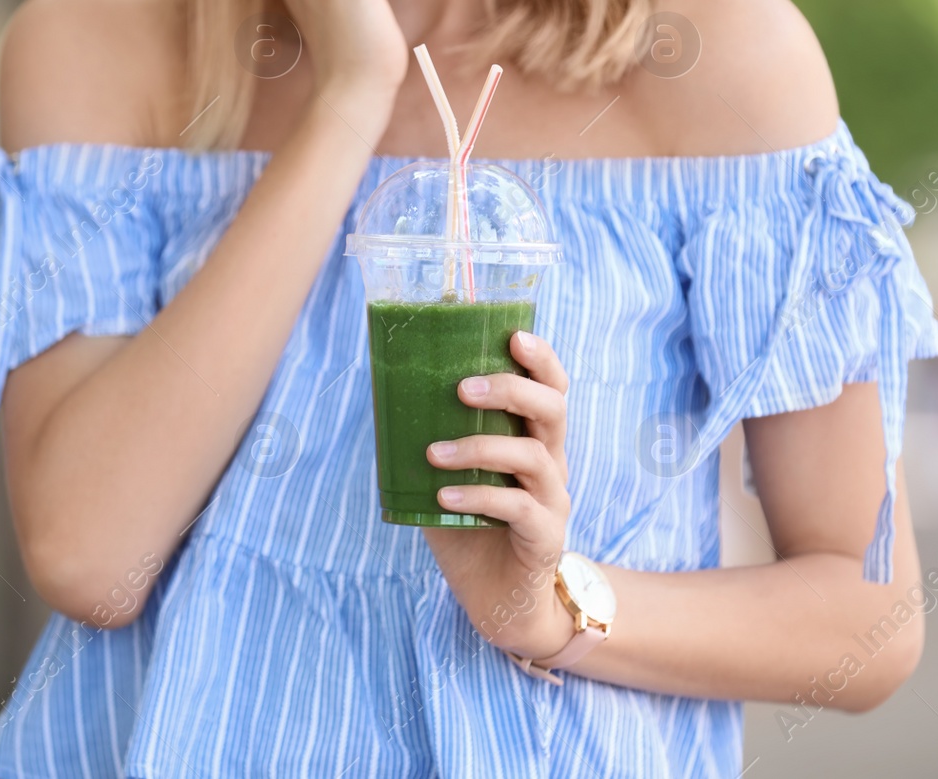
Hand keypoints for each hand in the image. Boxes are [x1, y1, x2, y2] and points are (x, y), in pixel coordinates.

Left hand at [421, 331, 576, 660]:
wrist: (498, 603)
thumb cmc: (472, 533)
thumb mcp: (447, 481)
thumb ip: (430, 446)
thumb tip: (384, 404)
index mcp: (534, 441)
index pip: (552, 388)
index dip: (540, 359)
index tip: (513, 334)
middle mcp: (551, 464)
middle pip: (553, 409)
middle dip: (510, 389)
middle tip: (462, 388)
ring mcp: (553, 500)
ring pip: (533, 455)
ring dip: (479, 446)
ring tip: (433, 453)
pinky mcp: (545, 537)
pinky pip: (518, 506)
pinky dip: (479, 495)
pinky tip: (443, 496)